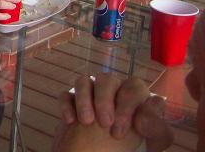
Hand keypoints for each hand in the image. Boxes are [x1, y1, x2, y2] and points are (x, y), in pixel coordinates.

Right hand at [55, 74, 170, 151]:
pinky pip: (66, 94)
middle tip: (105, 124)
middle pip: (107, 79)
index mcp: (136, 99)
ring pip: (85, 81)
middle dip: (105, 100)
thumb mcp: (150, 144)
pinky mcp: (72, 104)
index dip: (128, 104)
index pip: (134, 86)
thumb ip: (156, 128)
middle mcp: (114, 93)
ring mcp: (91, 96)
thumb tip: (143, 116)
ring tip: (86, 122)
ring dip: (84, 99)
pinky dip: (67, 105)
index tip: (120, 130)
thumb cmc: (131, 151)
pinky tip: (71, 121)